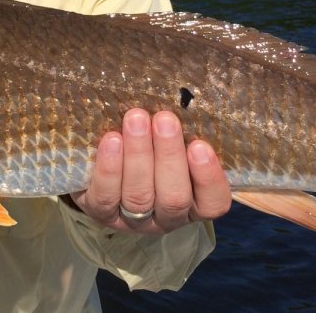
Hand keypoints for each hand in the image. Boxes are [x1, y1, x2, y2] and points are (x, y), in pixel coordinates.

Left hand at [69, 109, 231, 233]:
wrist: (102, 166)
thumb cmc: (152, 146)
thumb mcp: (174, 142)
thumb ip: (183, 130)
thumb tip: (186, 94)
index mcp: (195, 202)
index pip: (214, 202)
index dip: (209, 178)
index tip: (200, 145)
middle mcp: (167, 217)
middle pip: (174, 198)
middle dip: (169, 156)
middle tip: (164, 119)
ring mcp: (133, 220)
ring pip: (139, 196)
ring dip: (139, 155)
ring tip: (136, 119)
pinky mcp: (101, 213)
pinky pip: (105, 197)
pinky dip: (109, 169)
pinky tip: (111, 140)